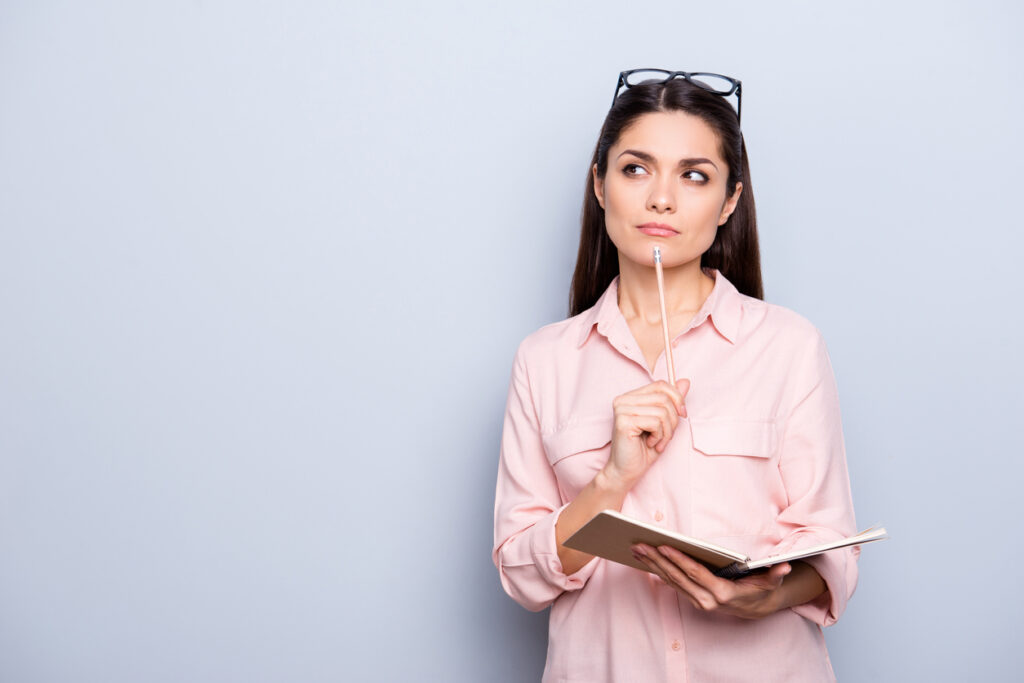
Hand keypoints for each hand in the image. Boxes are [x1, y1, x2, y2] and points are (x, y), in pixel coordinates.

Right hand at [601, 379, 689, 489]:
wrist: (626, 472)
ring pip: (662, 411)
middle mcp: (623, 400)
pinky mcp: (624, 421)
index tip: (682, 415)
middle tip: (666, 436)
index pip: (661, 385)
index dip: (677, 398)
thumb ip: (672, 401)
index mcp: (631, 397)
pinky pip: (655, 422)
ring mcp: (622, 409)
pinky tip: (650, 444)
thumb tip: (685, 381)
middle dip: (673, 420)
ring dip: (667, 432)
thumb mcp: (664, 423)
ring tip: (658, 442)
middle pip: (664, 398)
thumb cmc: (644, 449)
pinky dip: (659, 436)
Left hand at [631, 543, 789, 619]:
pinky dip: (657, 572)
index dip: (678, 559)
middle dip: (657, 560)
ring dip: (652, 565)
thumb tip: (785, 566)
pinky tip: (646, 561)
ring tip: (636, 549)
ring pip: (670, 581)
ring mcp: (697, 601)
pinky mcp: (692, 599)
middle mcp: (706, 600)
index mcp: (722, 593)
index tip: (662, 546)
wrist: (756, 610)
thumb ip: (776, 574)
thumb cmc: (760, 591)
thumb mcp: (770, 582)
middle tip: (639, 544)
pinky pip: (672, 584)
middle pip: (677, 577)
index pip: (695, 573)